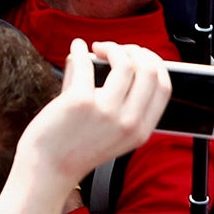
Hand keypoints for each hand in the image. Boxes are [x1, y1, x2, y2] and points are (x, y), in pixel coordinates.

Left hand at [17, 40, 170, 181]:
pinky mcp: (80, 101)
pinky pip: (86, 62)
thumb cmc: (77, 145)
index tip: (138, 55)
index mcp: (141, 130)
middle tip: (115, 50)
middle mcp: (129, 122)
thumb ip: (123, 100)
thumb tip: (120, 56)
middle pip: (149, 70)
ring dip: (111, 47)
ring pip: (125, 62)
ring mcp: (106, 112)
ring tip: (97, 48)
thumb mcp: (115, 132)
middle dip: (134, 50)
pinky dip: (80, 49)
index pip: (164, 86)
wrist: (49, 167)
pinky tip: (76, 48)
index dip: (154, 63)